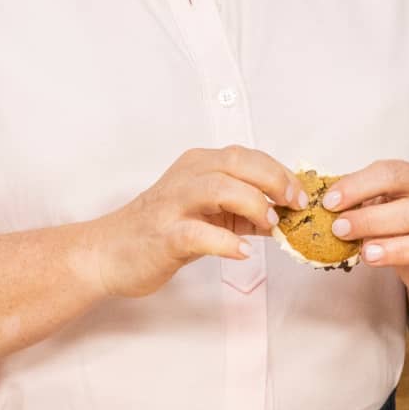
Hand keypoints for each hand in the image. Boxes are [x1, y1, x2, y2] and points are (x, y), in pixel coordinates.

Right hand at [79, 146, 304, 298]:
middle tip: (294, 206)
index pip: (248, 156)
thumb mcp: (206, 213)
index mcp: (198, 165)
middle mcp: (186, 177)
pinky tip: (243, 252)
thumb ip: (243, 211)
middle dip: (274, 181)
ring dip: (254, 205)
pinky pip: (199, 233)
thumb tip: (287, 215)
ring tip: (270, 225)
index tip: (301, 195)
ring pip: (220, 188)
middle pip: (238, 162)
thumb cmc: (160, 231)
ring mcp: (173, 205)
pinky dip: (226, 242)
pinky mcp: (164, 236)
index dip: (280, 173)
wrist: (107, 253)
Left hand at [323, 161, 408, 314]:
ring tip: (367, 255)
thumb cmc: (397, 211)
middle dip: (374, 220)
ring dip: (399, 250)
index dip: (359, 186)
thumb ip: (354, 199)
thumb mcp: (379, 195)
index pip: (391, 174)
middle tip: (340, 229)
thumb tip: (317, 208)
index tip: (329, 202)